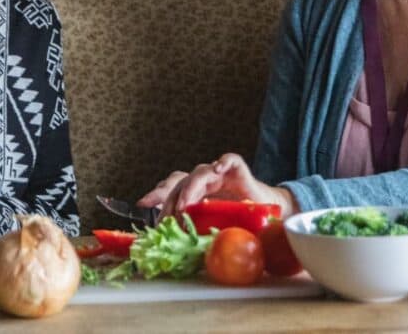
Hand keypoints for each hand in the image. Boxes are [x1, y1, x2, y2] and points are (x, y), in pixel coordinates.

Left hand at [138, 153, 298, 219]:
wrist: (265, 212)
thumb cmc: (237, 218)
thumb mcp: (212, 225)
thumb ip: (196, 228)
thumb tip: (173, 247)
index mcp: (194, 191)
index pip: (170, 188)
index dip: (156, 194)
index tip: (142, 204)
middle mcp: (203, 179)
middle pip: (181, 180)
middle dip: (172, 197)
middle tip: (170, 215)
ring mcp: (219, 172)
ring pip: (200, 172)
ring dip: (191, 188)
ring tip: (186, 204)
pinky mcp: (236, 168)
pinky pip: (229, 160)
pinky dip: (223, 163)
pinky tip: (219, 169)